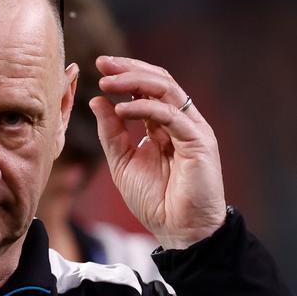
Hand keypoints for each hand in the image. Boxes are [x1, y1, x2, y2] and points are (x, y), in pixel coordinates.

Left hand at [89, 56, 226, 249]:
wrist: (178, 231)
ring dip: (135, 81)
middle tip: (102, 64)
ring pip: (167, 90)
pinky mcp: (199, 142)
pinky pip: (171, 116)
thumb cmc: (154, 200)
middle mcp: (181, 122)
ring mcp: (192, 129)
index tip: (99, 66)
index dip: (125, 74)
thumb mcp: (122, 161)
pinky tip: (121, 109)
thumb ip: (111, 132)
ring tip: (107, 82)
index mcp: (164, 125)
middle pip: (159, 81)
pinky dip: (145, 108)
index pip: (147, 88)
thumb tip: (97, 100)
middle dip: (129, 69)